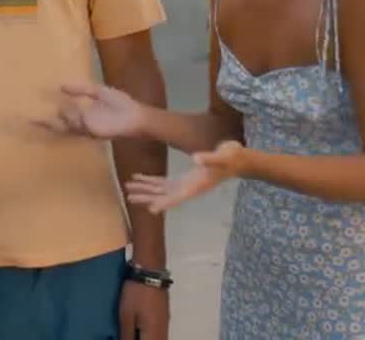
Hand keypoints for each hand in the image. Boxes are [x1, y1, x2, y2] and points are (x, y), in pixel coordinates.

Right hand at [36, 83, 148, 139]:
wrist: (137, 115)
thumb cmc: (121, 104)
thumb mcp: (98, 91)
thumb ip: (81, 89)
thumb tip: (60, 85)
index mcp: (82, 118)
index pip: (60, 119)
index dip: (45, 120)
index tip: (29, 117)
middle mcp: (82, 126)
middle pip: (58, 127)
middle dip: (44, 125)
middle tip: (28, 121)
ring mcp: (88, 129)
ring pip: (68, 125)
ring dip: (64, 116)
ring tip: (61, 109)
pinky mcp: (95, 130)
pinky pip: (80, 123)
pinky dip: (74, 117)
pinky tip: (74, 111)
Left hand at [119, 280, 169, 339]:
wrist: (150, 270)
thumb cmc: (136, 293)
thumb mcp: (126, 315)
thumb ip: (127, 335)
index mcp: (154, 332)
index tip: (126, 338)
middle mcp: (164, 329)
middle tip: (129, 335)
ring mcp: (166, 322)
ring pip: (159, 338)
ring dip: (148, 337)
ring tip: (134, 333)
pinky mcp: (164, 314)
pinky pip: (160, 332)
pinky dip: (150, 334)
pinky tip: (141, 329)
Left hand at [125, 140, 245, 212]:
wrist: (237, 161)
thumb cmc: (232, 157)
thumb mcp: (223, 155)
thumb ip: (210, 158)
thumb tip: (196, 159)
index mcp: (198, 185)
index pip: (179, 198)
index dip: (165, 204)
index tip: (151, 210)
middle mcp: (189, 189)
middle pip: (164, 197)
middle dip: (147, 197)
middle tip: (128, 196)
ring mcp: (185, 185)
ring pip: (161, 191)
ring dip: (144, 190)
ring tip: (127, 188)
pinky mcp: (184, 179)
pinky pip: (163, 183)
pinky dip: (150, 181)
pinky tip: (138, 177)